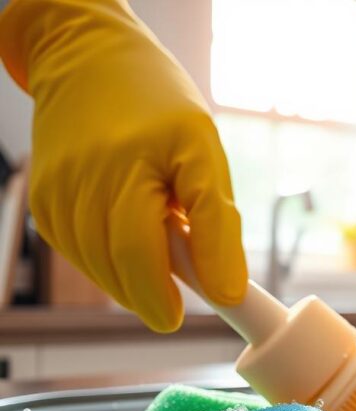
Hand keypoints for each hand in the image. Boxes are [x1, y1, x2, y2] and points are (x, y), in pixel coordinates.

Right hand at [0, 0, 246, 331]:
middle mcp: (82, 183)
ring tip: (158, 244)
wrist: (89, 62)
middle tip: (179, 294)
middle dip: (154, 292)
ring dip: (134, 278)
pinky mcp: (44, 205)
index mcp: (129, 166)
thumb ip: (216, 223)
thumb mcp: (204, 152)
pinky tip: (129, 239)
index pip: (141, 253)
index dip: (162, 295)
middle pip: (118, 267)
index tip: (182, 317)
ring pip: (99, 269)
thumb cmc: (159, 107)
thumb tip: (226, 290)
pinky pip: (83, 255)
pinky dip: (111, 262)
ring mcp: (56, 196)